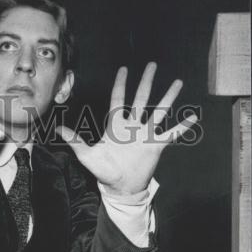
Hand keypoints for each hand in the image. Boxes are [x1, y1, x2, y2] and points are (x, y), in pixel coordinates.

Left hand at [56, 63, 197, 194]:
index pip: (118, 100)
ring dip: (169, 97)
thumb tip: (58, 129)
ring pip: (159, 111)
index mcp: (116, 126)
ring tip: (178, 82)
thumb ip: (75, 141)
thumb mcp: (87, 156)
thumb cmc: (103, 171)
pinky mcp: (156, 145)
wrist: (120, 187)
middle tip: (153, 64)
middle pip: (141, 98)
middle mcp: (132, 126)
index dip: (120, 84)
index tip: (124, 69)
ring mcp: (145, 134)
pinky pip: (171, 134)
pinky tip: (193, 118)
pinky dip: (182, 127)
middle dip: (146, 81)